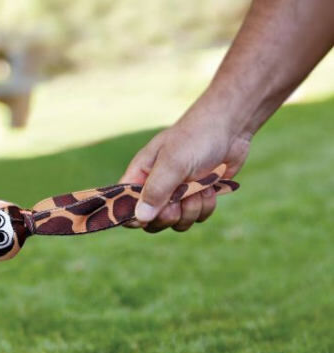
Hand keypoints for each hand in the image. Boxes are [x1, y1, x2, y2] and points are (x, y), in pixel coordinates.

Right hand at [119, 102, 251, 232]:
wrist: (229, 130)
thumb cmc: (195, 139)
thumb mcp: (173, 163)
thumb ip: (156, 191)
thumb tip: (140, 218)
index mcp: (139, 176)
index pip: (124, 205)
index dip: (133, 216)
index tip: (150, 216)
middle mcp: (155, 188)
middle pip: (151, 221)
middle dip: (169, 215)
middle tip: (179, 200)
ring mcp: (177, 195)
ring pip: (177, 222)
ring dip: (192, 209)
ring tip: (200, 187)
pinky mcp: (197, 198)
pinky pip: (197, 217)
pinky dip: (207, 205)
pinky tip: (211, 187)